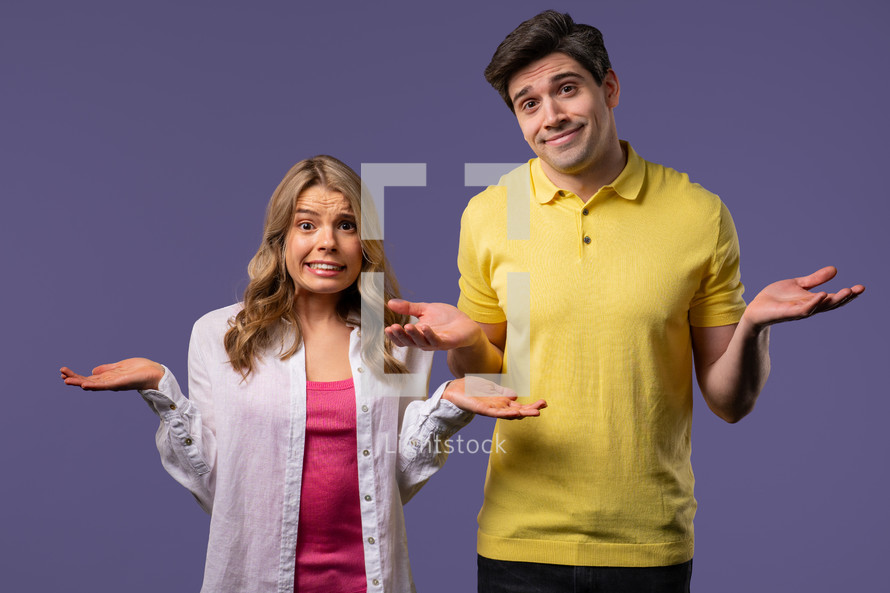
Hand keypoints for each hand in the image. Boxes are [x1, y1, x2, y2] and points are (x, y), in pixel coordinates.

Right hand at [60, 358, 165, 391]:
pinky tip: (85, 384)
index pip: (88, 377)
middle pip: (88, 381)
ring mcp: (113, 384)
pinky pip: (105, 385)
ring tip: (67, 380)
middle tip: (61, 375)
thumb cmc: (140, 370)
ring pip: (93, 384)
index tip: (63, 372)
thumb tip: (93, 370)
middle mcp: (108, 382)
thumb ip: (107, 369)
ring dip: (80, 382)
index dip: (76, 376)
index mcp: (108, 378)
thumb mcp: (119, 367)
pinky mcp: (119, 384)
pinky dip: (94, 385)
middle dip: (74, 378)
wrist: (155, 373)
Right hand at [386, 299, 483, 350]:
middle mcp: (424, 341)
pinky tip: (425, 326)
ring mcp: (435, 343)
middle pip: (408, 342)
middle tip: (392, 328)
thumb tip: (390, 303)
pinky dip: (430, 334)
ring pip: (421, 342)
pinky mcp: (447, 342)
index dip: (394, 335)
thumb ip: (408, 308)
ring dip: (413, 335)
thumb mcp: (425, 310)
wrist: (466, 325)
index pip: (402, 338)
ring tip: (406, 326)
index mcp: (417, 334)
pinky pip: (436, 341)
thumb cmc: (446, 319)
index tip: (387, 328)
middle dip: (400, 335)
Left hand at [442, 376, 545, 418]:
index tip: (544, 403)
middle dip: (531, 409)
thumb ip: (502, 392)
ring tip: (535, 412)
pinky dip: (506, 413)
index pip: (519, 405)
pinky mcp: (482, 409)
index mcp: (501, 402)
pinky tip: (515, 412)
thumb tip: (515, 396)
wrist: (453, 390)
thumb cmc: (470, 389)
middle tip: (544, 407)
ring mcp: (491, 409)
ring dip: (522, 413)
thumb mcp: (490, 388)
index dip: (531, 405)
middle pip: (518, 410)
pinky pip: (496, 413)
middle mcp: (498, 407)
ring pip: (509, 413)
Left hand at [743, 266, 863, 329]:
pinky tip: (821, 294)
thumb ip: (815, 279)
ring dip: (833, 300)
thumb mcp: (798, 284)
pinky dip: (814, 303)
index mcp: (813, 300)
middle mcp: (810, 307)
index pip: (834, 298)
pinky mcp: (788, 313)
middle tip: (858, 289)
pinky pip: (804, 310)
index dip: (848, 294)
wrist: (756, 309)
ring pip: (820, 307)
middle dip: (845, 297)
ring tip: (845, 291)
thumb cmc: (776, 298)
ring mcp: (799, 311)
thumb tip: (835, 270)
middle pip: (831, 304)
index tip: (861, 287)